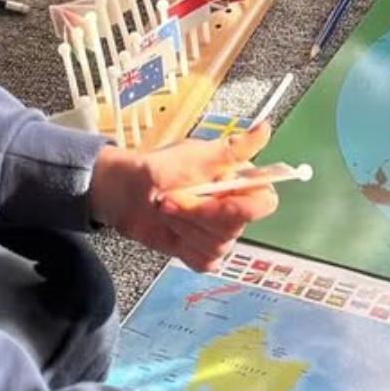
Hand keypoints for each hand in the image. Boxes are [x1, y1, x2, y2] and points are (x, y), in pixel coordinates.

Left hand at [88, 126, 278, 273]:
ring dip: (184, 226)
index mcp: (239, 181)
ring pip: (217, 245)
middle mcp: (234, 208)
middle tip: (170, 197)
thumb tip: (264, 129)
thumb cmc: (158, 168)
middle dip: (196, 212)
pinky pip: (204, 260)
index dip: (243, 206)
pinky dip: (183, 246)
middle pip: (234, 226)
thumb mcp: (194, 155)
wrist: (125, 193)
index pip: (264, 202)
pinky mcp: (204, 252)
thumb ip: (232, 149)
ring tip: (166, 208)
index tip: (215, 196)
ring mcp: (220, 234)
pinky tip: (172, 229)